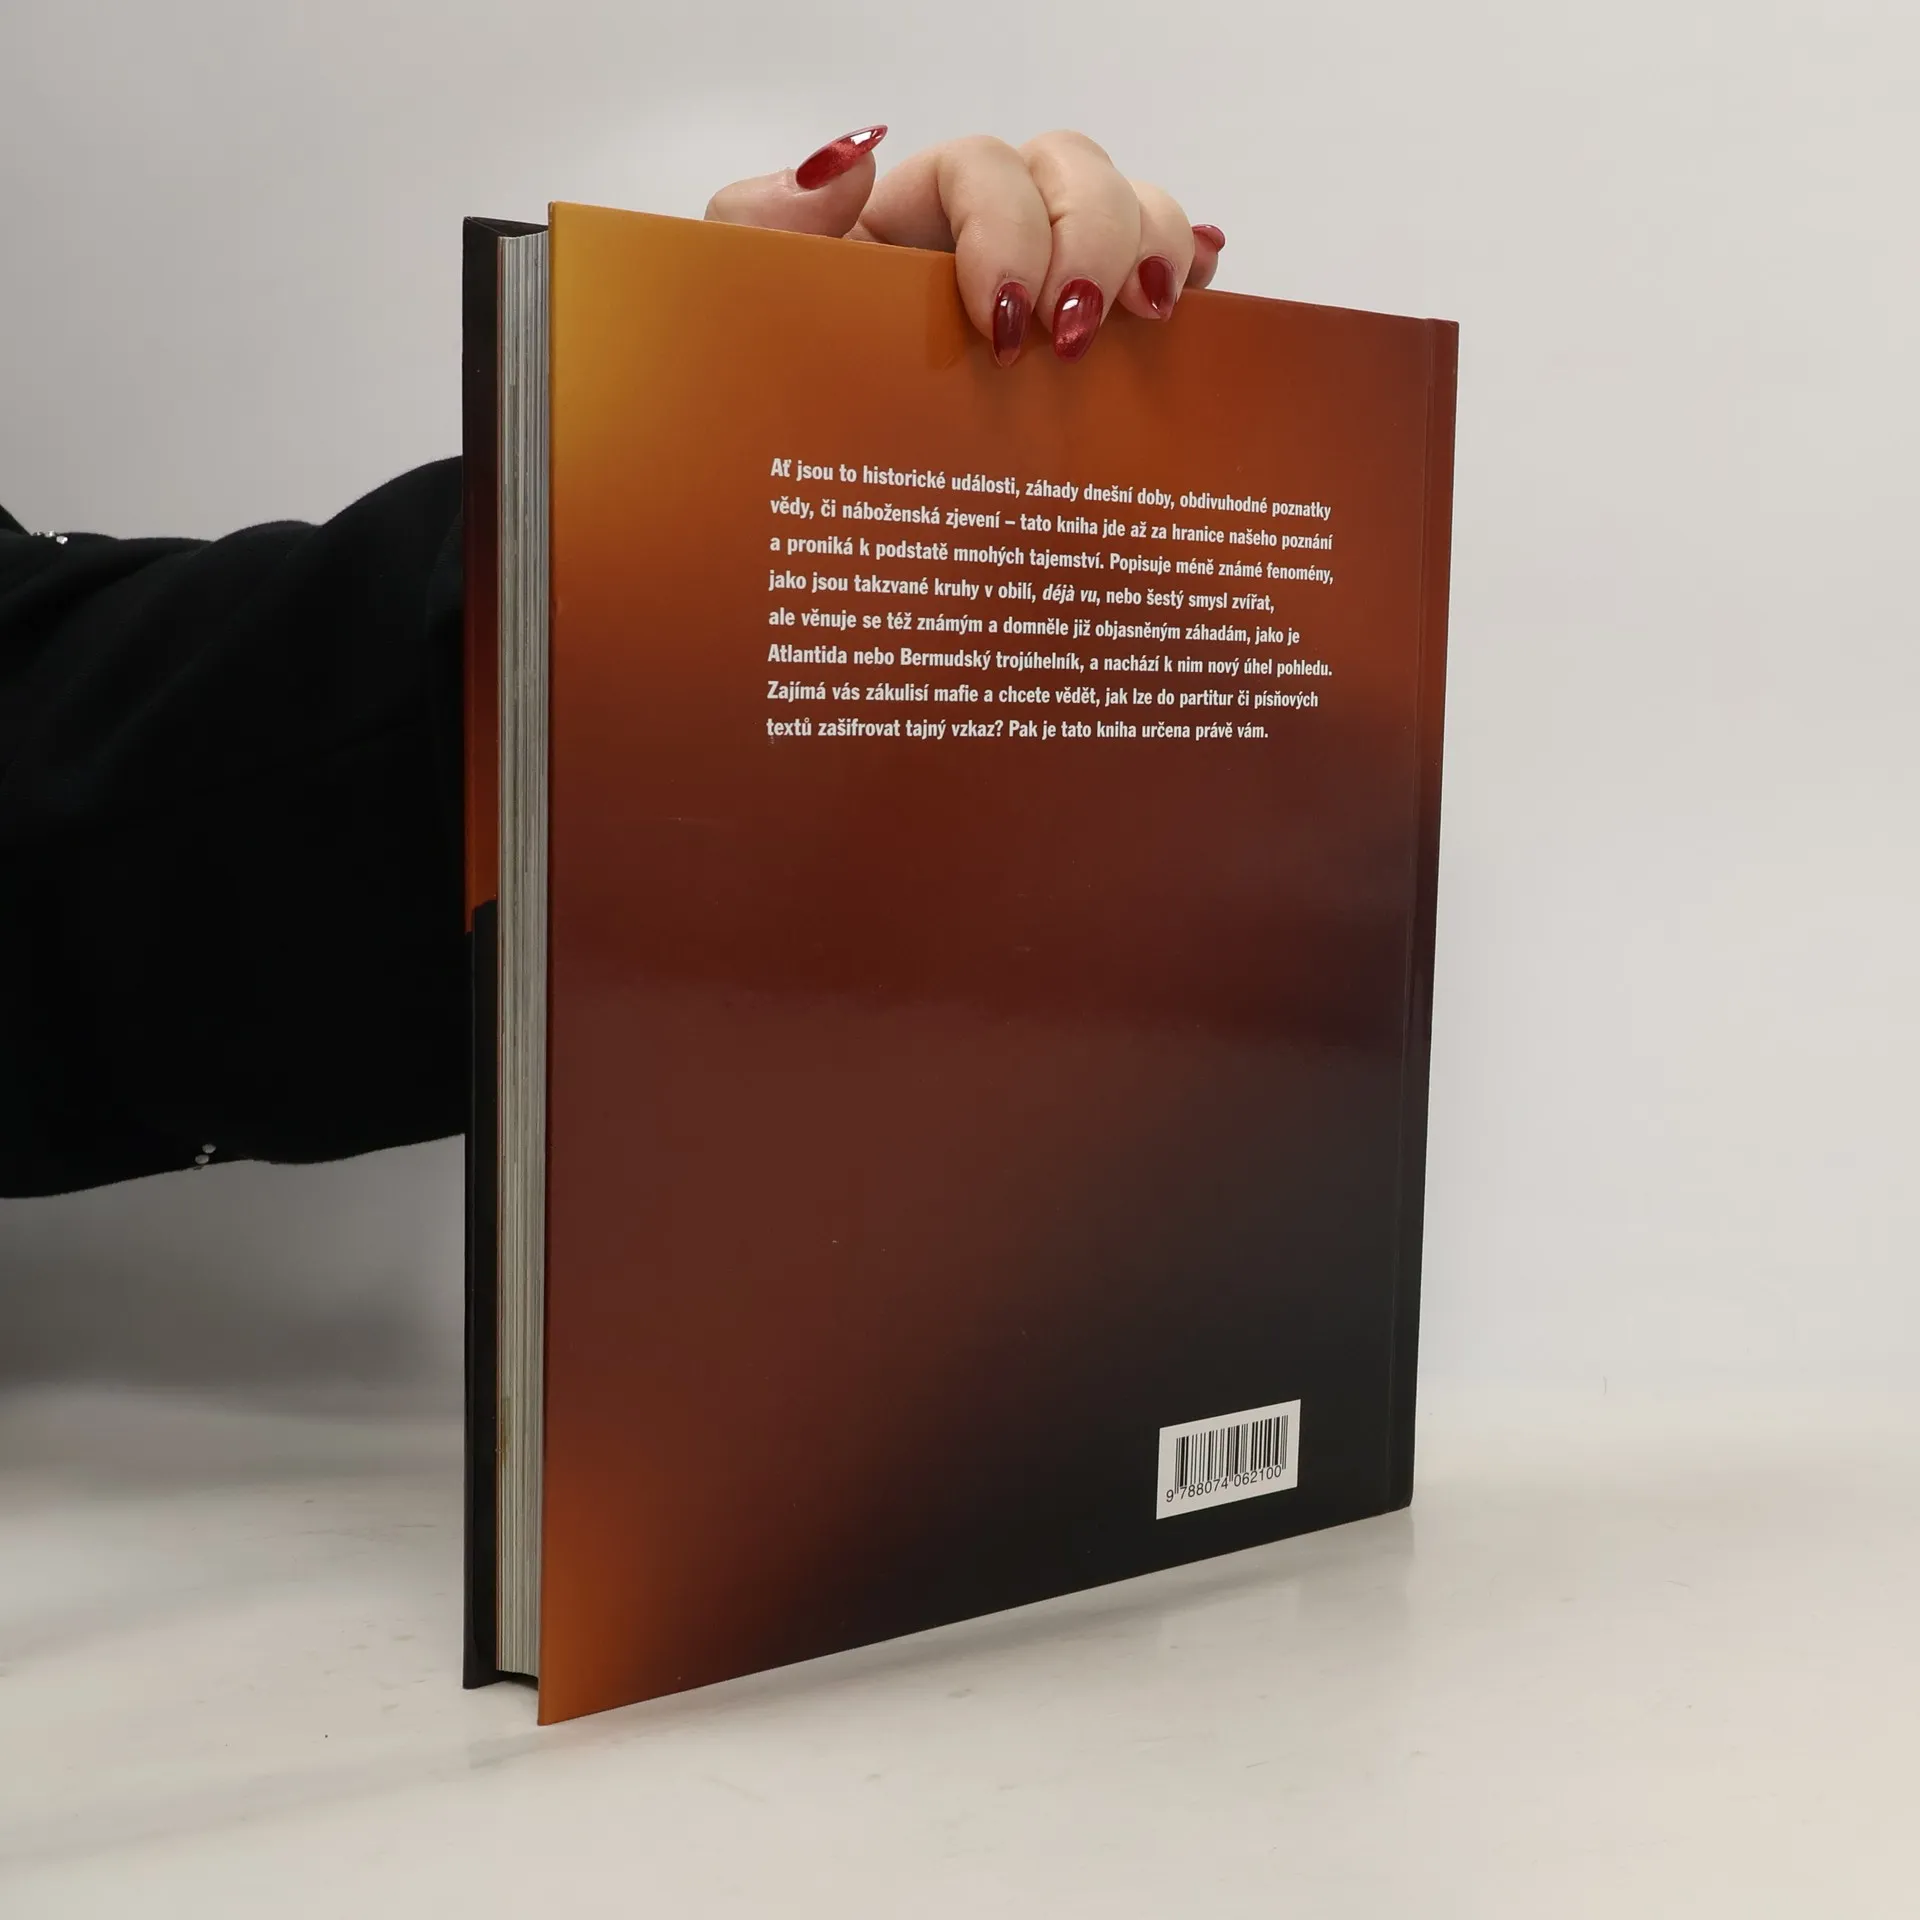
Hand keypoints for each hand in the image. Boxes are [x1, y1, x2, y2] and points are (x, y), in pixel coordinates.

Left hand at [705, 126, 1223, 366]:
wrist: (823, 513)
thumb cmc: (792, 397)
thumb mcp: (753, 312)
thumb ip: (767, 225)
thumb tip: (849, 159)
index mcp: (911, 223)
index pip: (981, 170)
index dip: (1007, 226)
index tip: (1003, 321)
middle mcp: (992, 237)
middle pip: (1072, 171)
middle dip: (1089, 240)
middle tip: (1073, 337)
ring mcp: (1053, 284)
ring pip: (1130, 209)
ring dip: (1151, 248)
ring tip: (1146, 319)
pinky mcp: (1098, 339)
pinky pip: (1162, 271)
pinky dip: (1190, 266)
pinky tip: (1198, 297)